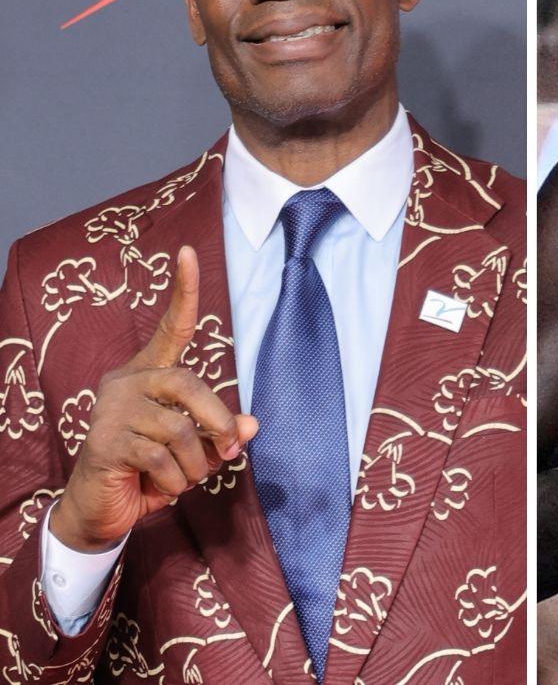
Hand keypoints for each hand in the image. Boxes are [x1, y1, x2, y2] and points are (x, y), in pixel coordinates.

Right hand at [50, 246, 258, 552]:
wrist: (102, 508)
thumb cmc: (152, 470)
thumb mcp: (196, 450)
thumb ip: (222, 432)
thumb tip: (252, 424)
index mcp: (150, 374)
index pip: (171, 327)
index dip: (183, 291)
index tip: (188, 252)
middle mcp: (126, 382)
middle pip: (188, 384)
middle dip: (218, 420)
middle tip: (230, 449)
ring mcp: (111, 411)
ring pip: (180, 429)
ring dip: (197, 463)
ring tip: (187, 477)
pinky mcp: (105, 442)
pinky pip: (162, 457)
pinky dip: (177, 479)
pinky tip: (164, 487)